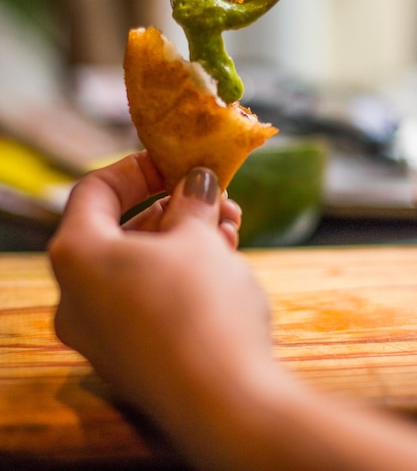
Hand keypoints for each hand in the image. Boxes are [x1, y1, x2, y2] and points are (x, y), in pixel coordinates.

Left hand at [48, 151, 272, 466]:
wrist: (225, 404)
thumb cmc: (202, 305)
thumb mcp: (199, 237)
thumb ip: (192, 201)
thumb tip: (196, 182)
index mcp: (77, 255)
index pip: (95, 190)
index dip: (137, 168)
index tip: (176, 164)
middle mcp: (75, 297)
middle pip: (120, 230)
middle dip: (172, 209)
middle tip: (215, 199)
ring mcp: (99, 334)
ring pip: (137, 267)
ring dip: (181, 242)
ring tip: (229, 231)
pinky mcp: (129, 359)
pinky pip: (145, 301)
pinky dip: (177, 277)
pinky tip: (220, 267)